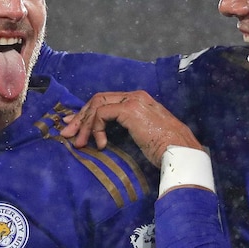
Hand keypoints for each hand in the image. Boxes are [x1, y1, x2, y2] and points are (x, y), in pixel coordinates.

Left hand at [61, 91, 201, 167]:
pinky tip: (100, 145)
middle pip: (98, 100)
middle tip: (67, 132)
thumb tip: (105, 139)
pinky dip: (96, 128)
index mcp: (139, 101)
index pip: (107, 101)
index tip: (75, 127)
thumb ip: (126, 132)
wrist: (181, 152)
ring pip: (97, 105)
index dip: (88, 114)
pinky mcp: (130, 109)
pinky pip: (102, 113)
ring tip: (78, 142)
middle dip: (80, 117)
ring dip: (84, 124)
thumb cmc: (166, 150)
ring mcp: (133, 100)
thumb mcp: (143, 138)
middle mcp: (135, 96)